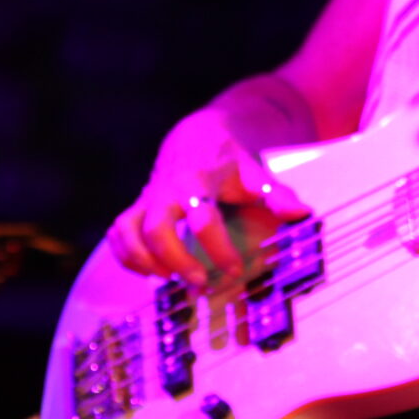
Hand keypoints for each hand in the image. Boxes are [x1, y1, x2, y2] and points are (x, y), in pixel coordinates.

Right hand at [110, 110, 310, 280]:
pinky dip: (126, 255)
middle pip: (157, 228)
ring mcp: (147, 198)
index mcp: (199, 181)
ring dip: (145, 262)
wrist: (196, 135)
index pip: (203, 218)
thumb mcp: (256, 173)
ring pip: (129, 231)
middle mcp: (167, 190)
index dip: (218, 248)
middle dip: (175, 260)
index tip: (235, 269)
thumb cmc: (230, 160)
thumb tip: (300, 214)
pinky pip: (118, 232)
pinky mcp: (136, 207)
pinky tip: (151, 272)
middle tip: (200, 283)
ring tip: (171, 280)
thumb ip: (276, 195)